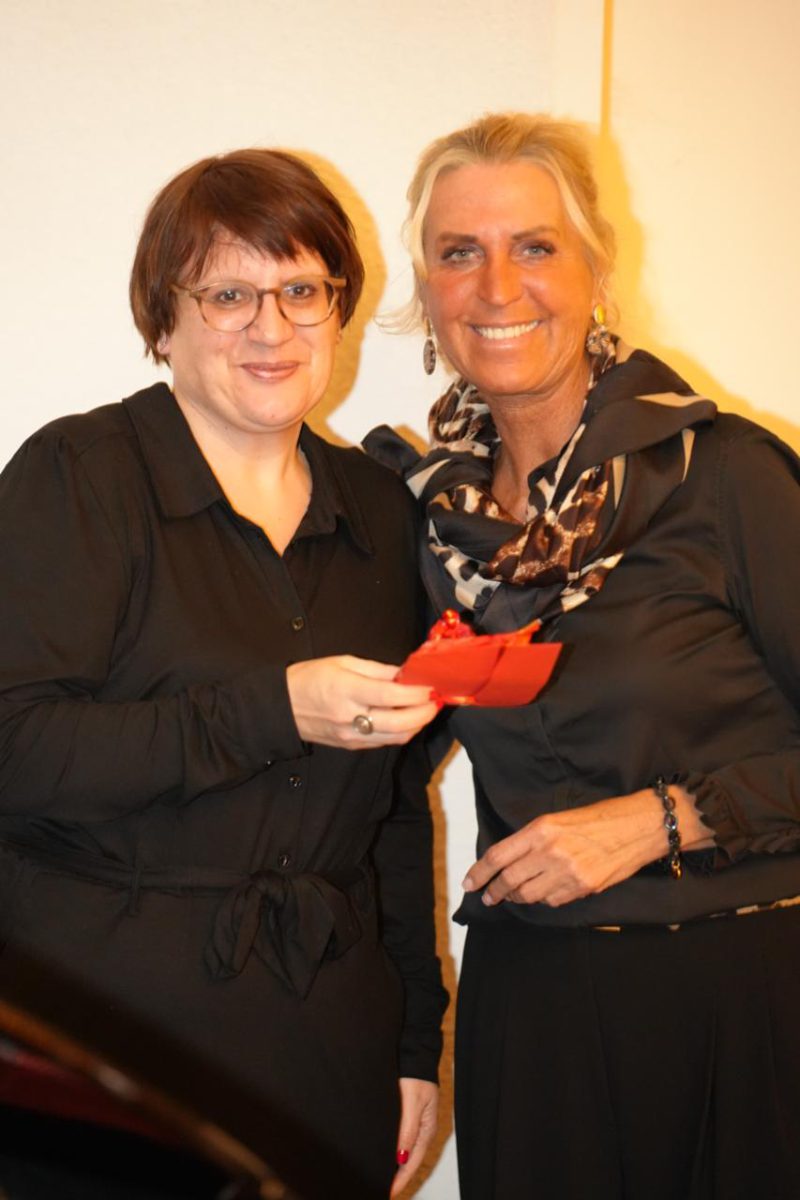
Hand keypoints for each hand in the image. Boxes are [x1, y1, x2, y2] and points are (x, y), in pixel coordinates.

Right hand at [286, 656, 438, 749]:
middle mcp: (350, 717)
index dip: (417, 693)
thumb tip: (405, 674)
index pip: (391, 696)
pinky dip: (401, 731)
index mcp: (347, 690)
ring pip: (396, 737)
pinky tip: (407, 718)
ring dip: (417, 725)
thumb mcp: (342, 662)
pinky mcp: (351, 746)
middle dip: (425, 713)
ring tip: (426, 709)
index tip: (431, 686)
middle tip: (436, 700)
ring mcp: (351, 736)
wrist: (281, 706)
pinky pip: (384, 741)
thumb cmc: (310, 678)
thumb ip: (377, 670)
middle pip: (399, 724)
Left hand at [391, 1077, 438, 1196]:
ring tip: (379, 1177)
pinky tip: (384, 1155)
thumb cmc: (417, 1074)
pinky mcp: (409, 1117)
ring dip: (393, 1166)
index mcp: (426, 1131)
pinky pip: (401, 1141)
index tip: (386, 1192)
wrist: (416, 1053)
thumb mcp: (412, 1102)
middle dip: (396, 1178)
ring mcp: (416, 1125)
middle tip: (380, 1189)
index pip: (411, 1163)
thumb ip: (407, 1130)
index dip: (399, 1180)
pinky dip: (393, 1152)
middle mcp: (422, 1131)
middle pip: (408, 1162)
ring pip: (404, 1153)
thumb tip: (401, 1157)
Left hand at [462, 787, 713, 907]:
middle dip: (494, 891)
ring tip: (510, 896)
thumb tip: (508, 861)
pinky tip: (542, 893)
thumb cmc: (598, 818)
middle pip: (509, 879)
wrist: (637, 827)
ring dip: (516, 898)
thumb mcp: (558, 819)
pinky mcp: (583, 887)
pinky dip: (543, 899)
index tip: (469, 882)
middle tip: (487, 896)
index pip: (498, 855)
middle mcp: (551, 851)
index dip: (479, 872)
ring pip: (529, 895)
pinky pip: (552, 900)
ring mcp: (568, 872)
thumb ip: (532, 839)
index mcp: (541, 829)